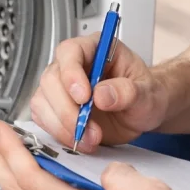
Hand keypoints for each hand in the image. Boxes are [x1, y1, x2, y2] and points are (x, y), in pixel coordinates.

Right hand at [30, 34, 166, 152]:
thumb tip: (102, 95)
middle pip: (51, 80)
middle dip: (67, 109)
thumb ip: (128, 91)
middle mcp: (72, 65)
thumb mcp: (147, 93)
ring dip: (63, 126)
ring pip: (42, 102)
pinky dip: (59, 134)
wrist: (142, 113)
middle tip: (88, 128)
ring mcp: (60, 87)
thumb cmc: (146, 95)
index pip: (70, 52)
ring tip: (91, 139)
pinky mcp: (55, 109)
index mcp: (95, 49)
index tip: (84, 97)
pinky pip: (43, 120)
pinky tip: (81, 141)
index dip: (71, 74)